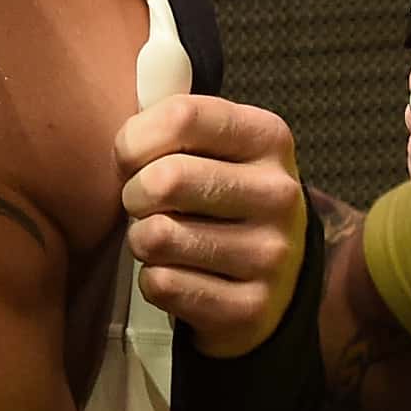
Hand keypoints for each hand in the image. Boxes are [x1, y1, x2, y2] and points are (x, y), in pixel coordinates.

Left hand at [117, 97, 307, 357]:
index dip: (135, 138)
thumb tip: (130, 102)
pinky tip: (177, 274)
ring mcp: (271, 255)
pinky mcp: (252, 308)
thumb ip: (175, 120)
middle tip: (142, 203)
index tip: (130, 156)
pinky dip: (154, 280)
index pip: (184, 117)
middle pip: (166, 180)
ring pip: (159, 237)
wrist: (274, 283)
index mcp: (269, 138)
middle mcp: (280, 194)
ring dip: (141, 240)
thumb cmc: (223, 200)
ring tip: (160, 239)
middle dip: (133, 194)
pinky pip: (163, 285)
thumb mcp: (216, 149)